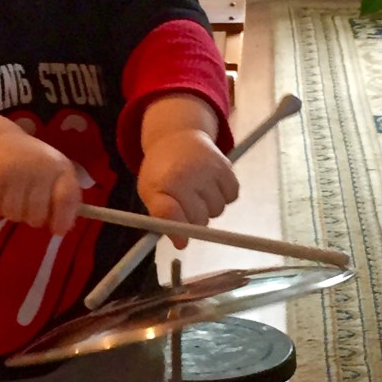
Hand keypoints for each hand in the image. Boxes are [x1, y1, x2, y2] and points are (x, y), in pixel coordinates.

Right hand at [0, 126, 81, 233]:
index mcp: (60, 168)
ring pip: (14, 214)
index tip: (57, 230)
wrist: (2, 140)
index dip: (62, 219)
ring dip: (13, 213)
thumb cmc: (36, 164)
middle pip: (37, 215)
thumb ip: (65, 200)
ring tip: (14, 199)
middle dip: (33, 219)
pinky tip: (0, 194)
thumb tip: (62, 229)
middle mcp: (38, 167)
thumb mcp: (56, 175)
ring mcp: (14, 170)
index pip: (65, 198)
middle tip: (30, 209)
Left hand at [137, 129, 238, 247]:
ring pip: (217, 210)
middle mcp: (187, 175)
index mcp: (163, 183)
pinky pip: (231, 197)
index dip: (178, 230)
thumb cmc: (161, 171)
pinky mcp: (226, 166)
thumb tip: (182, 244)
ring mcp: (209, 170)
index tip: (182, 240)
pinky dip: (224, 196)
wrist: (177, 137)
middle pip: (199, 220)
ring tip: (196, 191)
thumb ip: (162, 218)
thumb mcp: (150, 192)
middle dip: (193, 219)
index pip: (171, 215)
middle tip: (184, 204)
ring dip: (209, 208)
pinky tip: (211, 185)